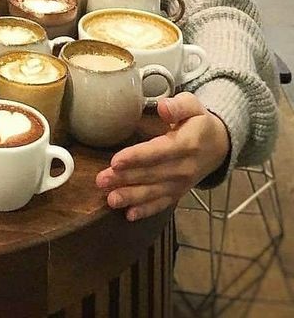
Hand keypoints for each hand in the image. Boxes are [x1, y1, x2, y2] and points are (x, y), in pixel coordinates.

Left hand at [95, 92, 230, 220]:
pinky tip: (129, 215)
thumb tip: (163, 107)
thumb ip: (179, 106)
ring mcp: (182, 183)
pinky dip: (146, 210)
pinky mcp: (179, 192)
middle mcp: (185, 167)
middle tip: (101, 180)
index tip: (115, 161)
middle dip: (125, 178)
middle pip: (151, 174)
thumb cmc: (199, 122)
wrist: (219, 146)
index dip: (137, 157)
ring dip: (131, 197)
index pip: (159, 152)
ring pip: (154, 192)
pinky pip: (163, 204)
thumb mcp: (193, 106)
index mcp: (187, 144)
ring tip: (110, 200)